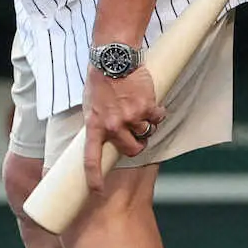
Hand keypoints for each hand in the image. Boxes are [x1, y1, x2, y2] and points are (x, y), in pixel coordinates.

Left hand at [82, 67, 165, 192]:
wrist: (113, 56)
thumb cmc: (100, 79)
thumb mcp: (90, 103)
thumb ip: (97, 122)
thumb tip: (103, 138)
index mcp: (94, 125)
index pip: (91, 158)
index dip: (93, 178)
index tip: (96, 191)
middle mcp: (112, 125)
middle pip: (131, 150)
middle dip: (136, 145)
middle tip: (135, 134)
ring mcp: (131, 117)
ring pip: (146, 133)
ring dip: (145, 124)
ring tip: (137, 106)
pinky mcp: (147, 107)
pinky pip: (158, 118)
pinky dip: (157, 111)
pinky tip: (149, 99)